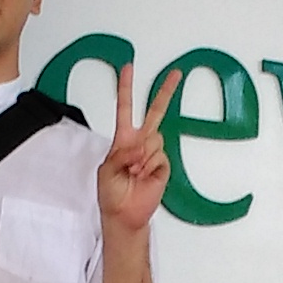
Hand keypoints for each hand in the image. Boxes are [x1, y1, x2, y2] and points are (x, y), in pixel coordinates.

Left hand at [96, 63, 170, 236]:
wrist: (125, 214)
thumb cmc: (112, 193)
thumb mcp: (106, 169)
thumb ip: (121, 154)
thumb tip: (139, 147)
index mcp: (123, 139)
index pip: (125, 108)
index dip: (126, 88)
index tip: (129, 67)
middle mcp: (140, 142)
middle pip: (155, 111)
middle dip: (166, 92)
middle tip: (176, 73)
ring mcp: (153, 153)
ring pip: (153, 140)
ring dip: (141, 157)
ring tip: (133, 172)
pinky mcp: (163, 166)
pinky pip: (158, 156)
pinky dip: (149, 166)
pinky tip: (143, 176)